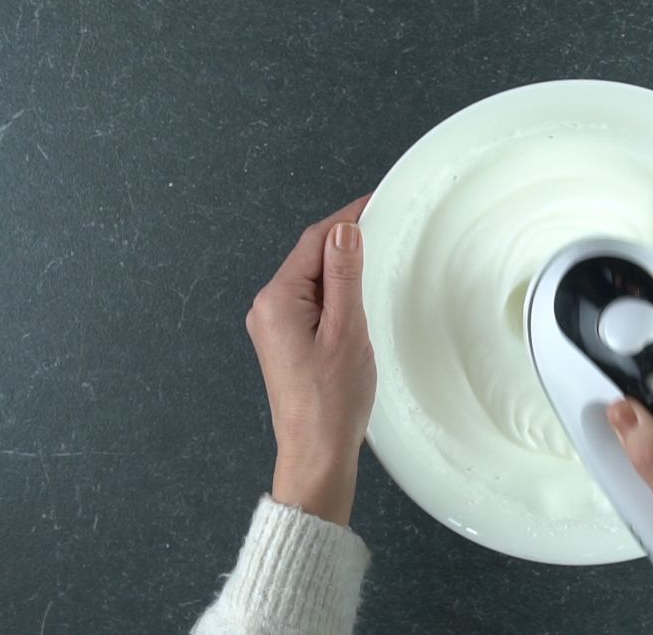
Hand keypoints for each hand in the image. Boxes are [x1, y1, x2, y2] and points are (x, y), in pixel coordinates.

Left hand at [245, 196, 375, 525]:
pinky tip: (357, 293)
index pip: (315, 241)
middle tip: (385, 224)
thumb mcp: (346, 329)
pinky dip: (334, 290)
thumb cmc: (333, 399)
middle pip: (310, 256)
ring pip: (311, 279)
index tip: (376, 201)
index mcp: (278, 299)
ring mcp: (274, 326)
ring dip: (341, 266)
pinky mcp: (285, 342)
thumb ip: (344, 276)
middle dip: (345, 239)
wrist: (317, 452)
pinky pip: (310, 301)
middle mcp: (268, 307)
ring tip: (377, 255)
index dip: (347, 218)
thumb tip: (345, 230)